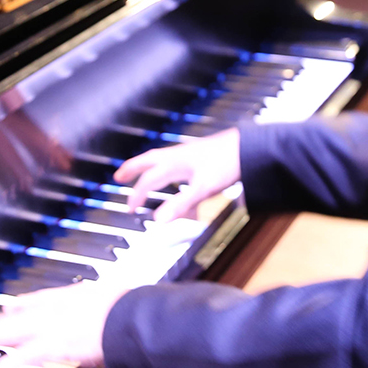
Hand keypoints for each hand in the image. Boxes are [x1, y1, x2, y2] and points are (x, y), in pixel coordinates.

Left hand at [0, 281, 132, 367]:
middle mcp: (59, 307)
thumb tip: (120, 299)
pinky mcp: (52, 345)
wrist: (131, 316)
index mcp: (75, 295)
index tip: (10, 306)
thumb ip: (113, 301)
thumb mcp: (120, 298)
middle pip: (21, 314)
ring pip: (13, 332)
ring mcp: (53, 326)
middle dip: (0, 323)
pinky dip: (6, 366)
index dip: (24, 303)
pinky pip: (22, 358)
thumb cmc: (132, 308)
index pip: (41, 298)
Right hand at [113, 127, 239, 222]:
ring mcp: (188, 153)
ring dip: (151, 171)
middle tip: (119, 176)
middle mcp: (177, 156)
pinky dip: (172, 174)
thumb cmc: (227, 163)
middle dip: (132, 169)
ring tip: (145, 179)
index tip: (130, 209)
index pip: (148, 181)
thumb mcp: (202, 188)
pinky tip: (179, 181)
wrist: (249, 147)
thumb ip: (180, 205)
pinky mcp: (199, 154)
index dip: (137, 196)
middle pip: (148, 161)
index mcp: (174, 163)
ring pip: (162, 161)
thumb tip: (158, 221)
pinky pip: (177, 164)